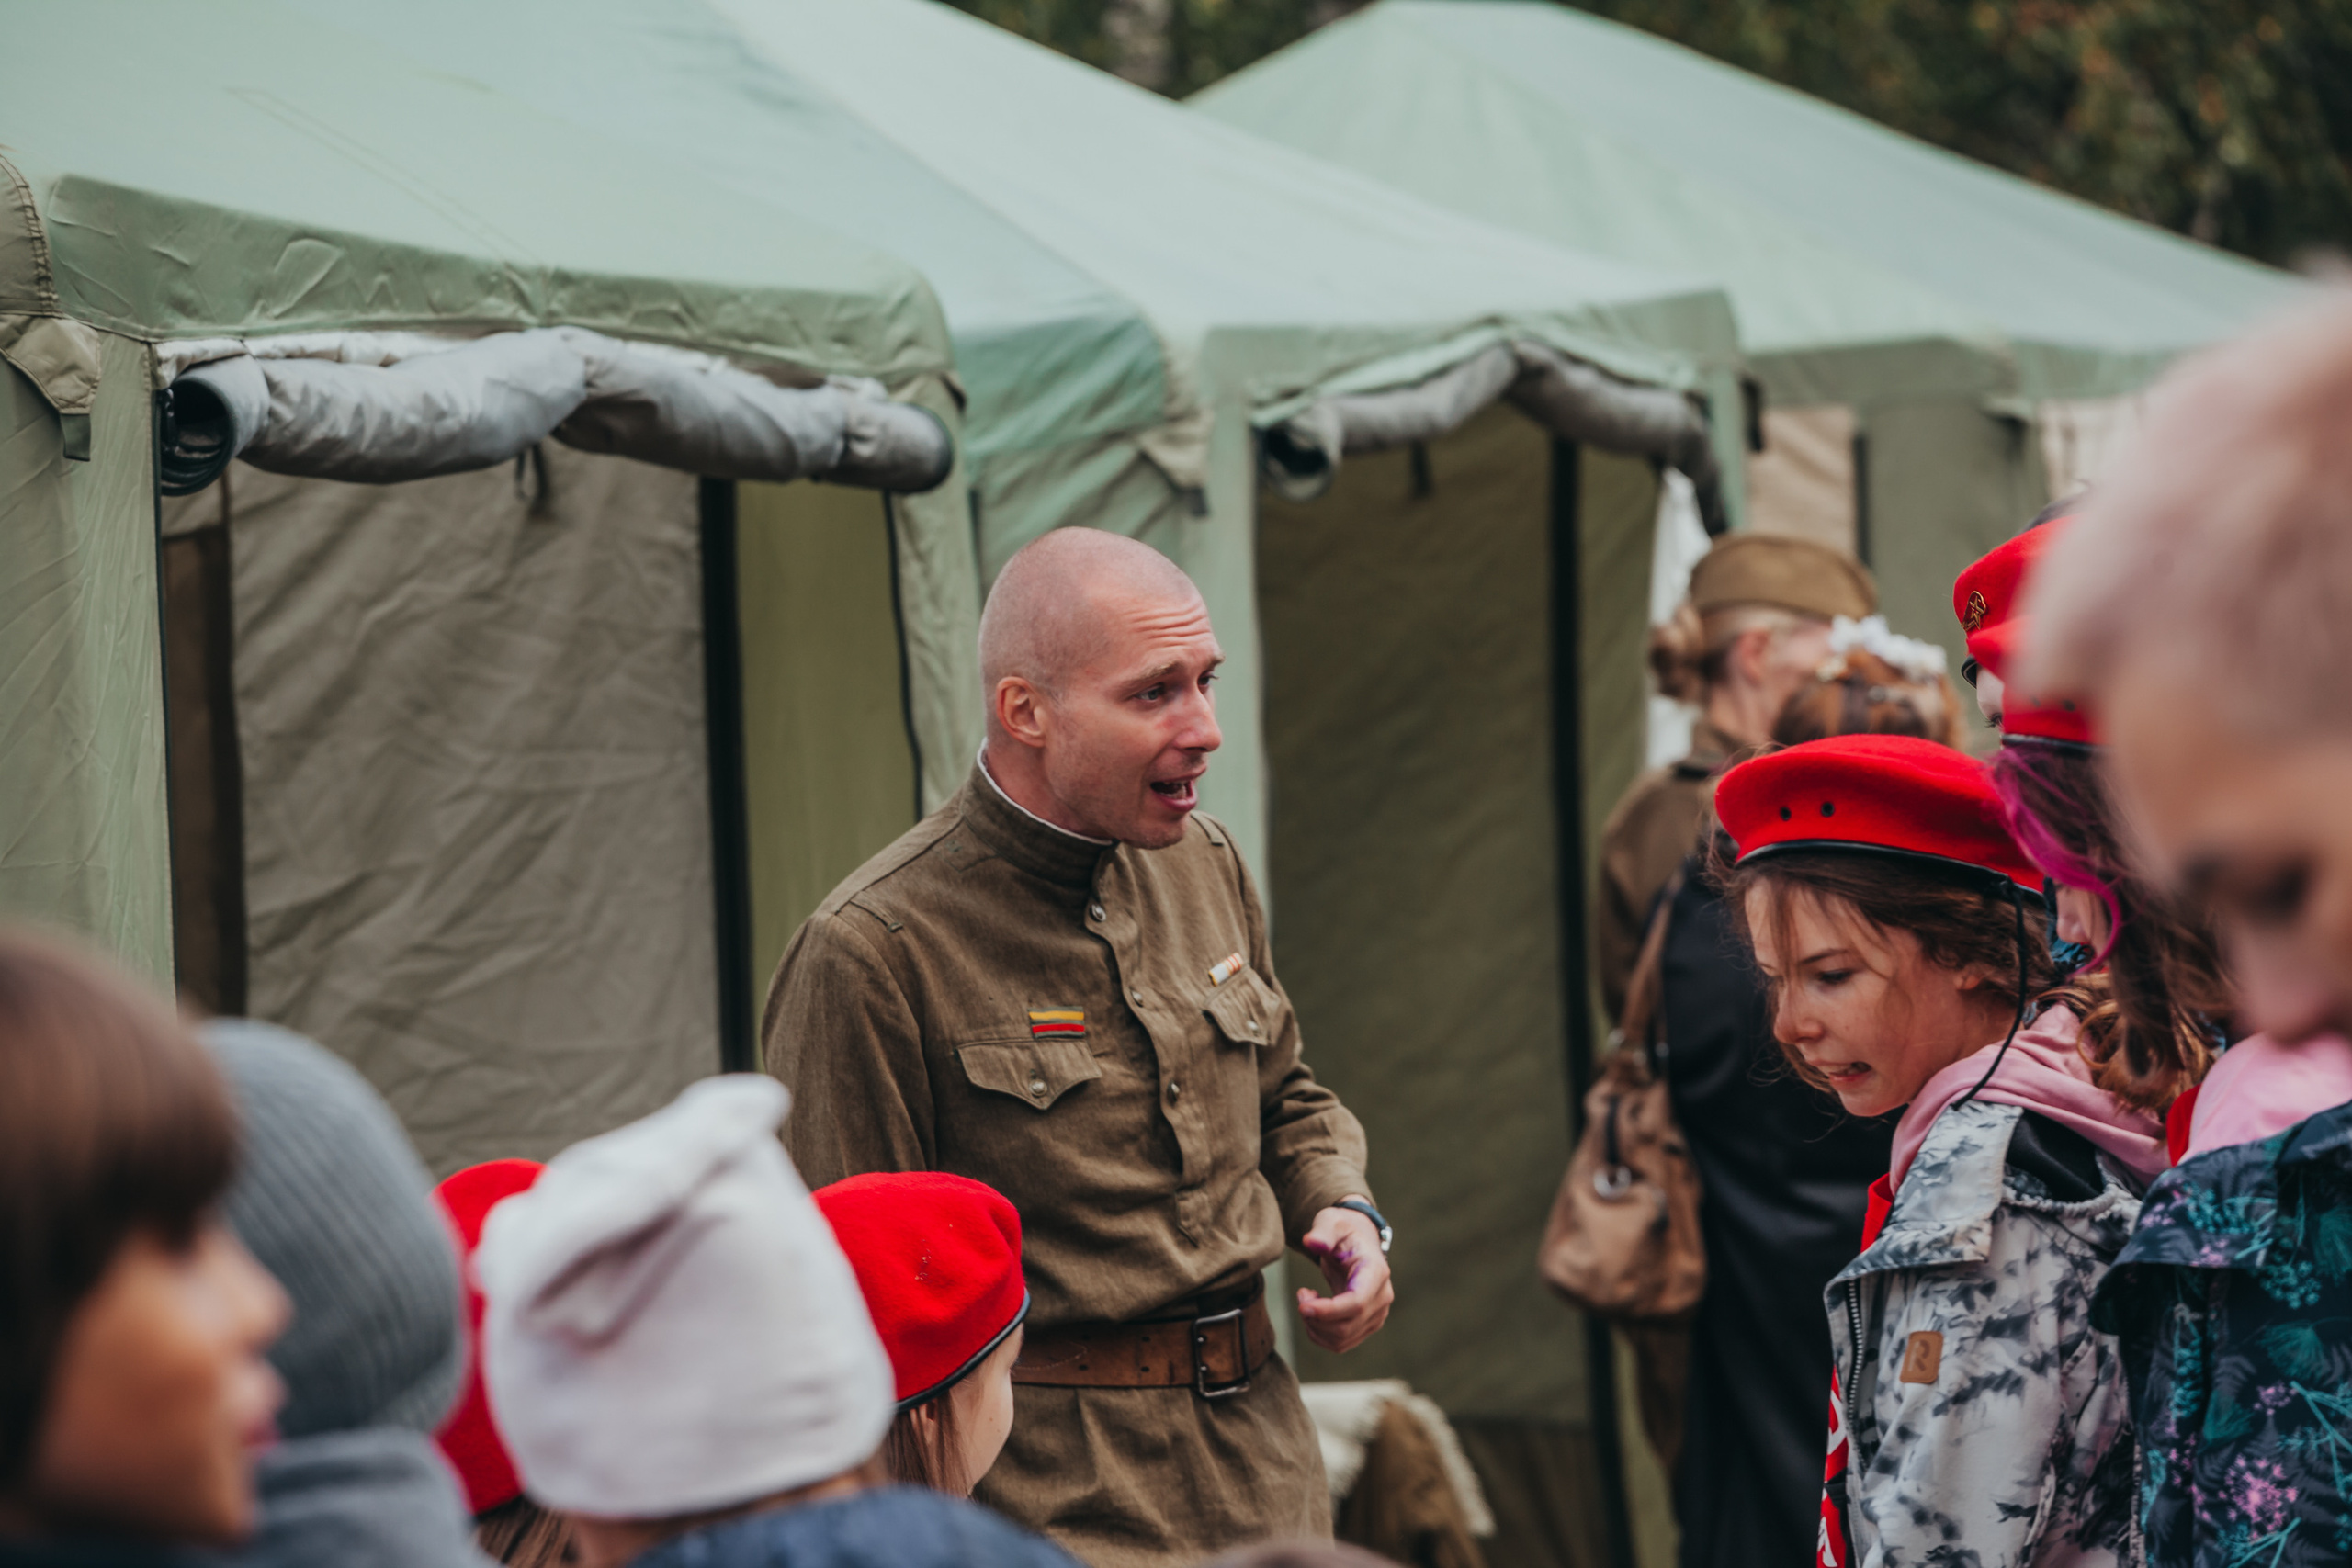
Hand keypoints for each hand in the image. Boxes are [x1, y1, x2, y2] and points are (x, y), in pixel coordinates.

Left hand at [1295, 1201, 1392, 1352]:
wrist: (1355, 1244)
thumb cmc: (1342, 1233)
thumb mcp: (1331, 1223)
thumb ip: (1322, 1232)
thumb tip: (1312, 1242)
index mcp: (1376, 1272)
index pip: (1357, 1303)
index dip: (1329, 1311)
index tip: (1302, 1306)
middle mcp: (1382, 1297)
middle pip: (1347, 1326)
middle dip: (1315, 1318)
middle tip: (1301, 1295)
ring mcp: (1376, 1315)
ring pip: (1342, 1339)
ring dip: (1315, 1328)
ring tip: (1306, 1301)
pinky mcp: (1366, 1325)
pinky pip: (1341, 1343)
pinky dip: (1319, 1334)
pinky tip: (1313, 1312)